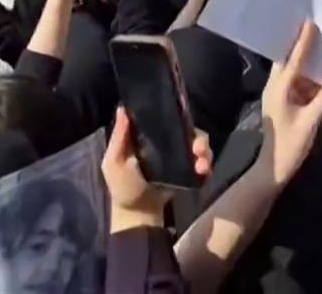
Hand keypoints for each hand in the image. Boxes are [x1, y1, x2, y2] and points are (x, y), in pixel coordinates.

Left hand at [102, 107, 211, 231]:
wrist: (138, 214)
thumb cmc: (123, 186)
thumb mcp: (114, 162)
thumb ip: (119, 138)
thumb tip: (122, 107)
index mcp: (149, 136)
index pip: (166, 117)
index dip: (175, 114)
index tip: (182, 119)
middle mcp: (166, 142)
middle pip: (188, 130)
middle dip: (198, 138)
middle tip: (198, 149)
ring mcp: (179, 156)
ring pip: (199, 145)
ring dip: (205, 152)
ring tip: (202, 166)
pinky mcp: (188, 170)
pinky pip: (203, 162)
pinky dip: (207, 165)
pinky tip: (205, 172)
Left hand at [259, 22, 321, 186]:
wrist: (273, 167)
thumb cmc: (290, 145)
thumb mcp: (311, 121)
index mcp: (280, 88)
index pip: (293, 60)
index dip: (303, 42)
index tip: (310, 23)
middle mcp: (275, 86)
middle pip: (288, 60)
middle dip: (300, 44)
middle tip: (313, 27)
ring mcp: (278, 94)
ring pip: (292, 70)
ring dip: (305, 60)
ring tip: (320, 44)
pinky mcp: (282, 101)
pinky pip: (296, 81)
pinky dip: (307, 75)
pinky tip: (321, 71)